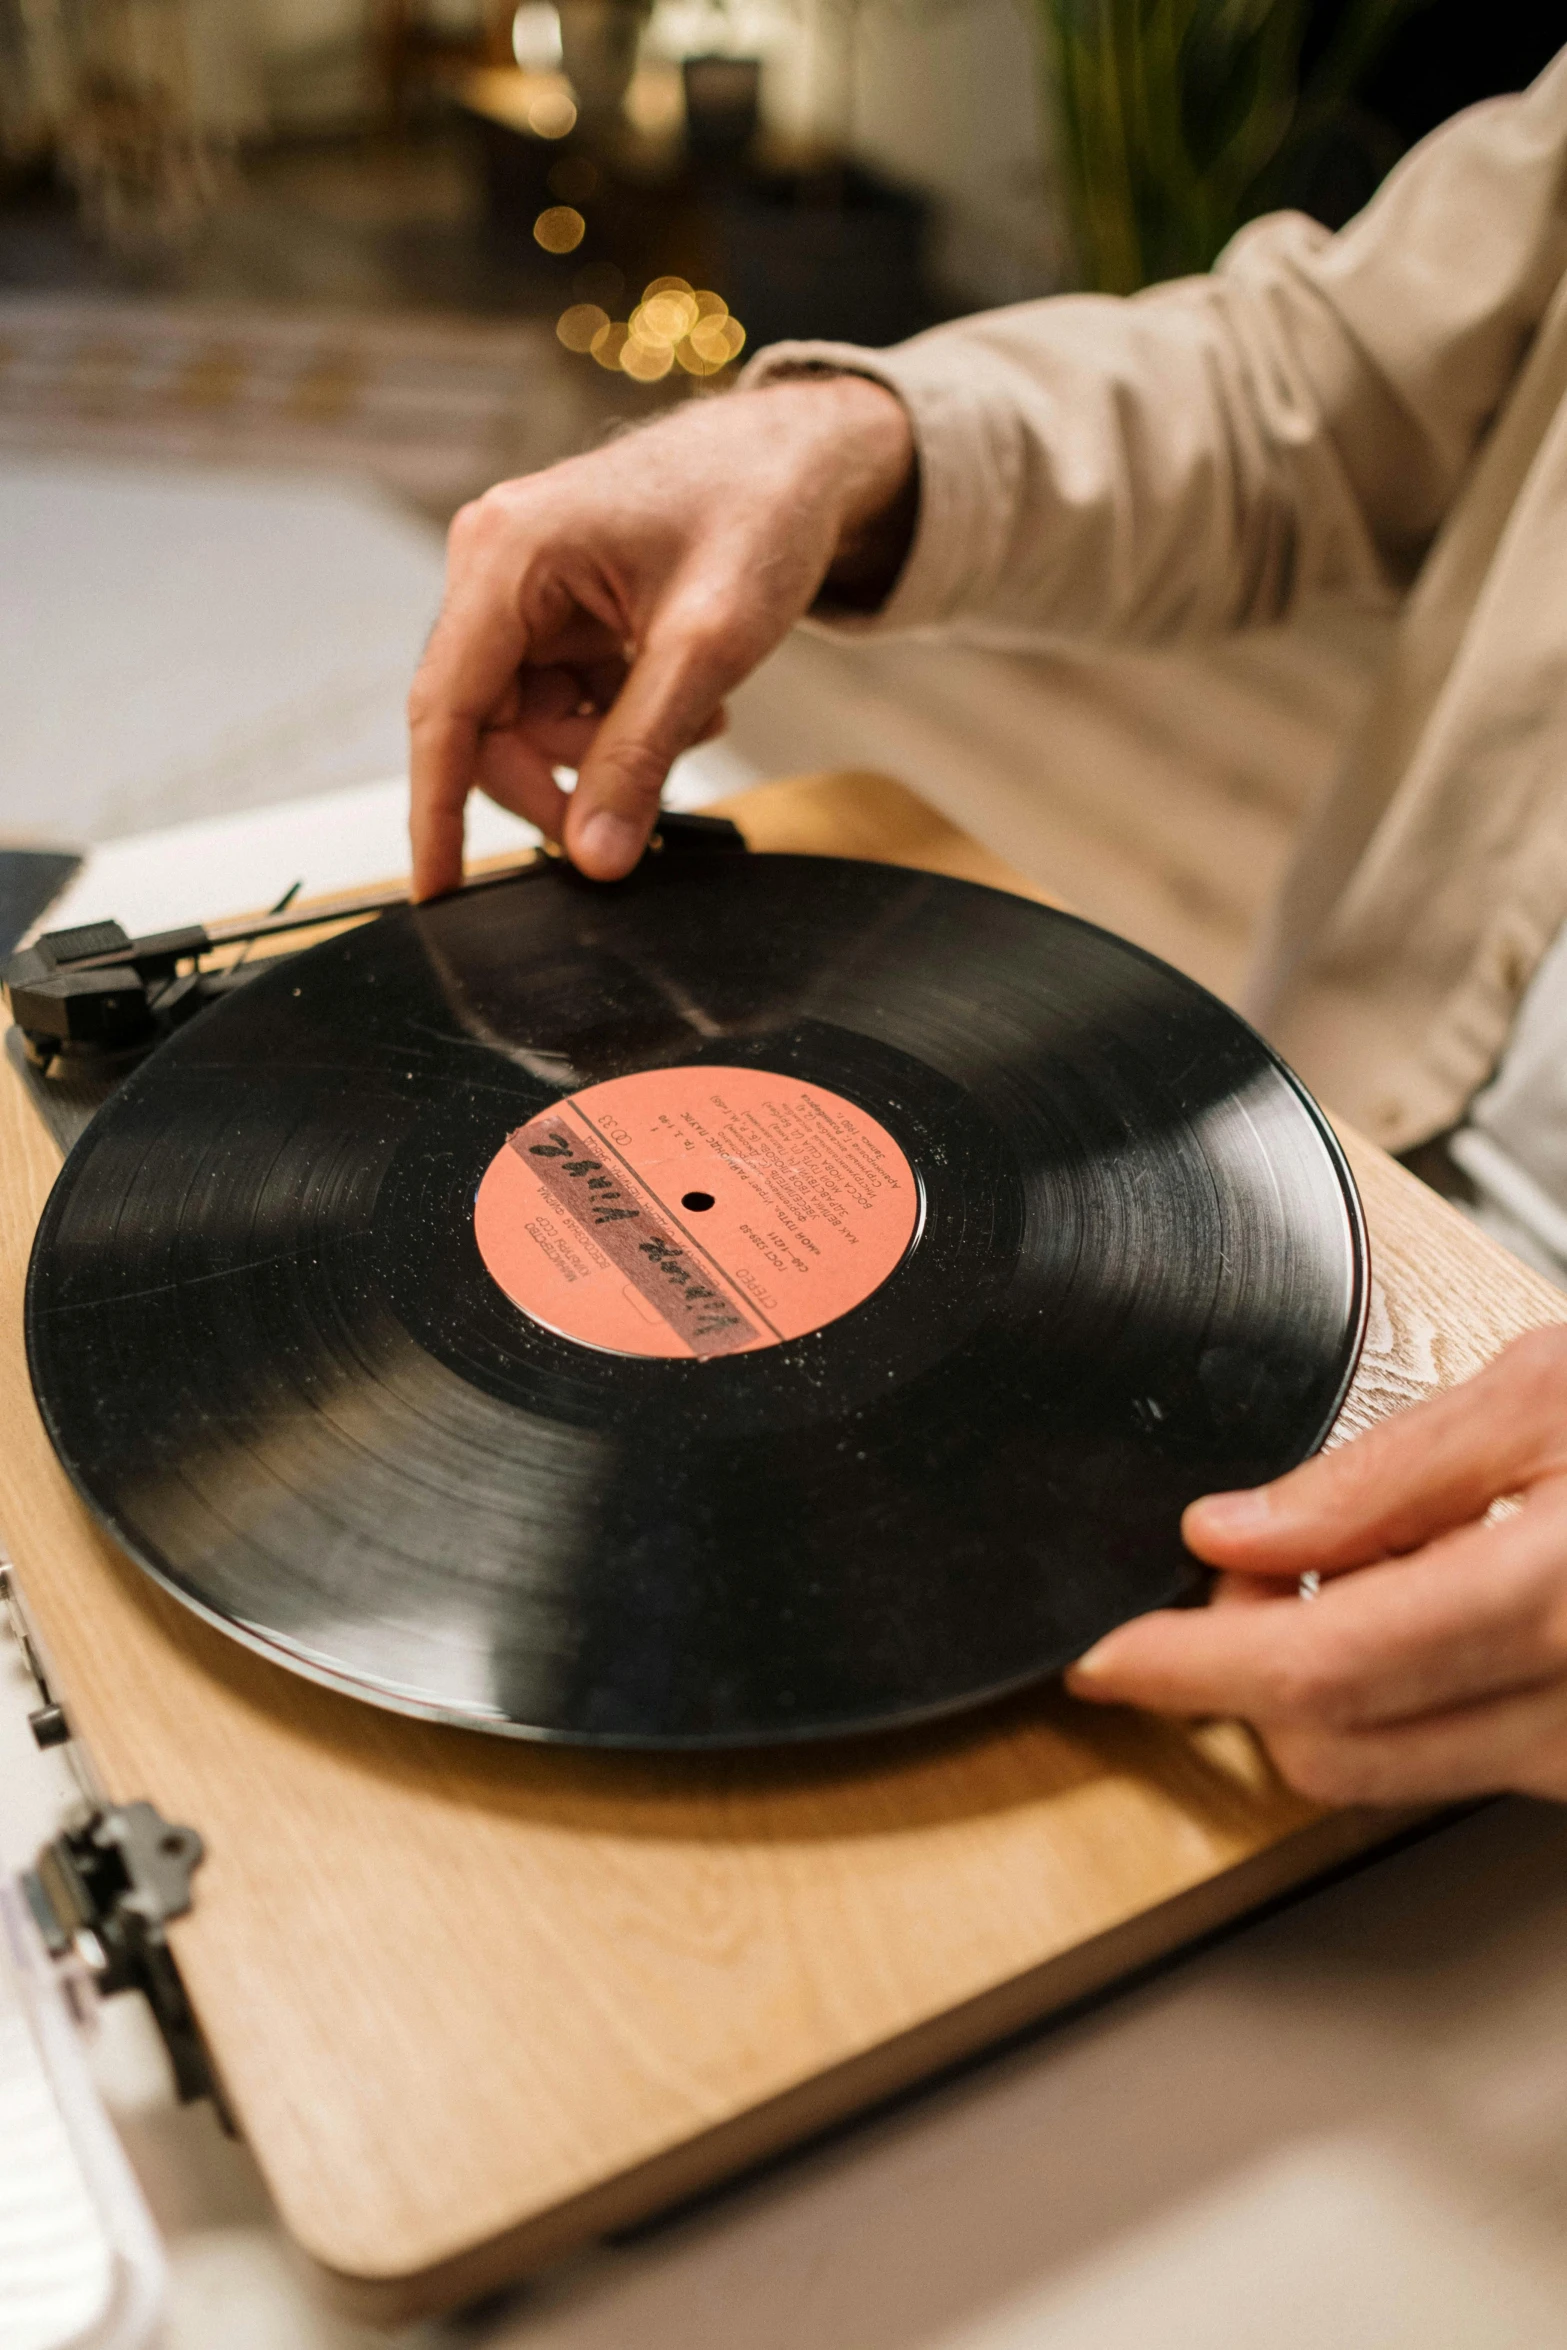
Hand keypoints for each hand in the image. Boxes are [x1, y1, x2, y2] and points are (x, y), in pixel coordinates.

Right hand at [407, 376, 915, 894]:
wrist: (801, 456)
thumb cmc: (757, 513)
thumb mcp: (705, 650)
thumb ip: (639, 756)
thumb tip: (593, 856)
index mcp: (506, 556)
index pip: (444, 711)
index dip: (437, 813)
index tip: (440, 894)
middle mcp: (493, 565)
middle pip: (488, 729)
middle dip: (567, 777)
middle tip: (644, 809)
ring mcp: (519, 587)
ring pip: (529, 725)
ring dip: (605, 748)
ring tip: (690, 717)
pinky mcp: (552, 606)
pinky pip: (560, 701)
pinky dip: (617, 721)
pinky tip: (679, 693)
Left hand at [1066, 1326, 1566, 1804]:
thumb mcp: (1544, 1397)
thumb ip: (1384, 1471)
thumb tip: (1233, 1530)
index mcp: (1554, 1600)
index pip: (1319, 1669)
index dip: (1189, 1663)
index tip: (1107, 1652)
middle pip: (1329, 1747)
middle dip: (1245, 1664)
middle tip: (1252, 1559)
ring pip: (1381, 1773)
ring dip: (1320, 1688)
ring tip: (1359, 1570)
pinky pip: (1451, 1765)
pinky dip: (1398, 1700)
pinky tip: (1424, 1610)